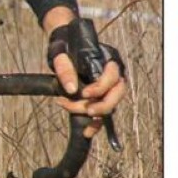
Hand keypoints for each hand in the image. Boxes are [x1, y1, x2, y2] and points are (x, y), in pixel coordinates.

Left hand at [47, 19, 126, 138]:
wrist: (62, 45)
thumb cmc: (63, 47)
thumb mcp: (60, 54)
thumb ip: (64, 69)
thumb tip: (71, 89)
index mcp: (108, 59)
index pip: (113, 77)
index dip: (100, 88)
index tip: (84, 93)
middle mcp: (113, 74)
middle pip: (116, 94)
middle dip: (102, 105)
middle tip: (86, 110)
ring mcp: (108, 86)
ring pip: (110, 105)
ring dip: (94, 114)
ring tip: (70, 109)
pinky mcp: (100, 96)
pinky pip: (103, 112)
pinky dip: (95, 123)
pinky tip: (87, 132)